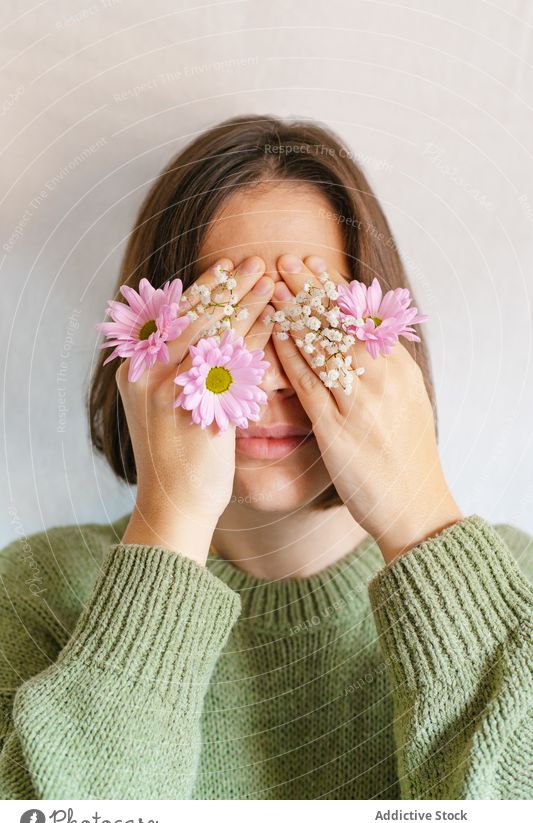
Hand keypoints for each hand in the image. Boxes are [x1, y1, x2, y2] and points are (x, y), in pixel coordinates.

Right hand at [118, 256, 273, 563]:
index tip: (230, 265)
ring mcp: (169, 388)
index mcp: (136, 367)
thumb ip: (173, 368)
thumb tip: (201, 332)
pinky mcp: (196, 407)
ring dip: (245, 302)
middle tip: (257, 260)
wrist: (173, 506)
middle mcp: (147, 372)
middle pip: (193, 315)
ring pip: (213, 331)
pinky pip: (231, 363)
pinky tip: (276, 321)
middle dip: (227, 284)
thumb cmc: (176, 457)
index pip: (173, 314)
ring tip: (272, 280)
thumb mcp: (162, 405)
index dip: (205, 287)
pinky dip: (255, 337)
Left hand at [270, 254, 462, 564]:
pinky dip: (289, 356)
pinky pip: (308, 385)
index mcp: (397, 369)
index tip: (311, 263)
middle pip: (342, 322)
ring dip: (295, 313)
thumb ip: (384, 369)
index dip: (334, 287)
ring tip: (272, 286)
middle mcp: (381, 379)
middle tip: (284, 259)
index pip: (363, 317)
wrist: (416, 505)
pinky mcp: (337, 430)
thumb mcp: (405, 402)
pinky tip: (272, 337)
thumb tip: (363, 340)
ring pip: (323, 346)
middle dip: (311, 288)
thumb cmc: (406, 455)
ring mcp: (360, 403)